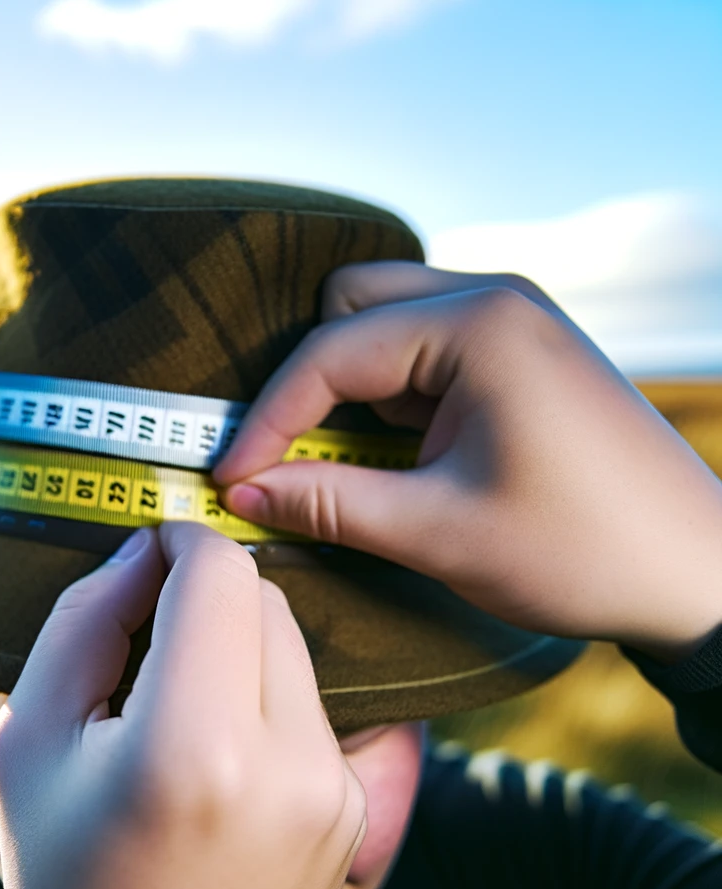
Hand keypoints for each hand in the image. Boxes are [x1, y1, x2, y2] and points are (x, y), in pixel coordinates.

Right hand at [0, 523, 367, 888]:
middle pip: (265, 599)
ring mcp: (334, 792)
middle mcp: (286, 767)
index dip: (180, 540)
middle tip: (146, 625)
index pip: (221, 576)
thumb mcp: (27, 745)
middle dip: (204, 592)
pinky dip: (261, 692)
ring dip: (234, 639)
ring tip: (174, 692)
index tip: (147, 548)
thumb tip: (140, 555)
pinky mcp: (353, 808)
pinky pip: (309, 702)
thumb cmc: (66, 888)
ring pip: (293, 644)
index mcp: (192, 750)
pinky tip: (215, 743)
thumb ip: (81, 624)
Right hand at [213, 262, 721, 660]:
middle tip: (283, 458)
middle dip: (306, 384)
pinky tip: (392, 452)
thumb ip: (329, 503)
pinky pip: (424, 346)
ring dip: (347, 387)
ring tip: (336, 462)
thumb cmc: (580, 552)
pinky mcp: (521, 350)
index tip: (230, 478)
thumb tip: (242, 492)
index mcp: (477, 326)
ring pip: (384, 320)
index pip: (329, 354)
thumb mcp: (438, 532)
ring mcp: (513, 318)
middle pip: (350, 306)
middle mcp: (494, 297)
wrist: (696, 574)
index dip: (267, 421)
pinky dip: (389, 393)